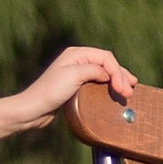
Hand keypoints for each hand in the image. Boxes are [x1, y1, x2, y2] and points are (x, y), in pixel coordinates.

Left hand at [16, 42, 140, 128]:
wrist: (32, 110)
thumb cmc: (50, 91)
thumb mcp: (74, 76)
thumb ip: (94, 70)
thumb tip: (108, 74)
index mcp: (76, 53)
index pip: (106, 58)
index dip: (118, 72)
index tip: (123, 89)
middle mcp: (77, 60)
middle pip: (107, 64)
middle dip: (121, 76)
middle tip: (130, 92)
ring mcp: (76, 73)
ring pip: (104, 73)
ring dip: (117, 80)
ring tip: (129, 89)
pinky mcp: (75, 86)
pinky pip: (98, 83)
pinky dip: (109, 86)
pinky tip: (115, 91)